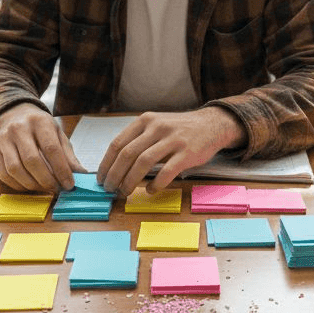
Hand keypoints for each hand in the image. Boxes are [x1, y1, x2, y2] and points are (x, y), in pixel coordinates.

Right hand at [0, 103, 81, 192]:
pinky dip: (19, 185)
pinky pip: (4, 174)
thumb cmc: (41, 128)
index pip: (51, 148)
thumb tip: (81, 175)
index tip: (69, 184)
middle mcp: (19, 128)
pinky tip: (30, 185)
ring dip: (32, 184)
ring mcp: (3, 139)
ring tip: (44, 188)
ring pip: (15, 169)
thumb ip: (68, 155)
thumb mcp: (58, 135)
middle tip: (57, 189)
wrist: (16, 116)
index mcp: (39, 121)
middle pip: (32, 160)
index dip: (61, 170)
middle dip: (46, 180)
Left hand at [97, 107, 244, 195]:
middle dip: (115, 175)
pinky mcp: (187, 153)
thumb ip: (139, 140)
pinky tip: (150, 190)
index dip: (106, 163)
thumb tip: (116, 165)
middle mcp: (157, 128)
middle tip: (110, 189)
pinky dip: (155, 184)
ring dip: (130, 181)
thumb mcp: (156, 125)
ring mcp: (173, 139)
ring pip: (143, 163)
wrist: (212, 124)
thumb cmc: (180, 129)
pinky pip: (166, 172)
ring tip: (125, 192)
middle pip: (127, 154)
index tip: (101, 178)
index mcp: (145, 121)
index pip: (117, 143)